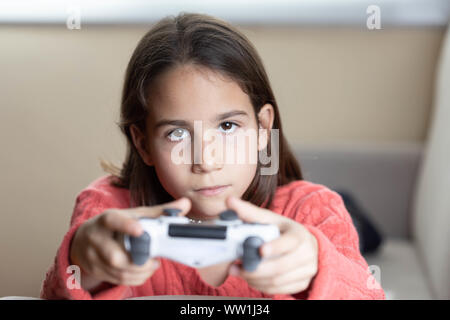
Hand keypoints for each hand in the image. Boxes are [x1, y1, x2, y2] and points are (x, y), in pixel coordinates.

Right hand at [70, 197, 190, 288]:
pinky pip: (118, 279)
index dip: (126, 226)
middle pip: (115, 255)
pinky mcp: (95, 270)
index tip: (140, 230)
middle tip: (154, 259)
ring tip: (152, 265)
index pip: (113, 220)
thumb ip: (160, 211)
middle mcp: (96, 238)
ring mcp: (93, 256)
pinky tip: (144, 272)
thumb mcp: (133, 214)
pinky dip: (135, 278)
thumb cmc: (115, 224)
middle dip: (139, 261)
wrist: (84, 239)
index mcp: (106, 220)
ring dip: (140, 272)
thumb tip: (185, 203)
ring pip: (118, 271)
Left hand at [226, 196, 317, 294]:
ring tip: (239, 272)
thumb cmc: (284, 231)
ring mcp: (307, 270)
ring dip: (255, 279)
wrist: (305, 245)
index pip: (290, 242)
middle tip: (236, 266)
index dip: (275, 247)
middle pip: (281, 266)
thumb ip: (250, 212)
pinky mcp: (303, 283)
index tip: (260, 251)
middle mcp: (307, 253)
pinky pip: (279, 290)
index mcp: (299, 234)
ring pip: (278, 281)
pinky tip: (251, 279)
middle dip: (255, 269)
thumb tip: (229, 201)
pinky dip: (261, 286)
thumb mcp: (270, 219)